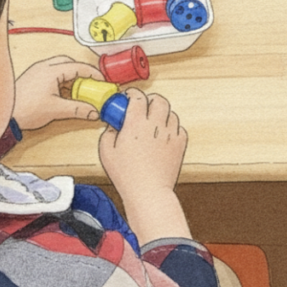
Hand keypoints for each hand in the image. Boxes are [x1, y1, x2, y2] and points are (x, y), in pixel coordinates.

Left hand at [13, 56, 103, 130]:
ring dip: (71, 78)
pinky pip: (52, 75)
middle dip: (82, 72)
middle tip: (91, 84)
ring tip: (80, 91)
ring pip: (60, 68)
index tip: (103, 81)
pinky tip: (65, 95)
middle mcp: (44, 67)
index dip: (93, 73)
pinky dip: (62, 82)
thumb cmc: (27, 109)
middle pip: (68, 63)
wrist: (6, 117)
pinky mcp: (33, 79)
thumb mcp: (56, 110)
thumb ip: (78, 109)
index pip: (78, 67)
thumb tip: (94, 112)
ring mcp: (37, 72)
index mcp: (51, 70)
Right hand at [98, 89, 186, 204]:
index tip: (127, 98)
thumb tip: (112, 125)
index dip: (131, 94)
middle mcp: (156, 125)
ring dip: (162, 114)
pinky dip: (172, 128)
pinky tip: (164, 135)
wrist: (149, 192)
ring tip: (154, 123)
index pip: (137, 96)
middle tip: (143, 107)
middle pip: (159, 99)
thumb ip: (108, 133)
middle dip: (150, 100)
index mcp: (136, 123)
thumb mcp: (106, 151)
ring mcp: (170, 134)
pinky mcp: (180, 145)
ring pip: (171, 113)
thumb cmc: (127, 176)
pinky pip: (179, 128)